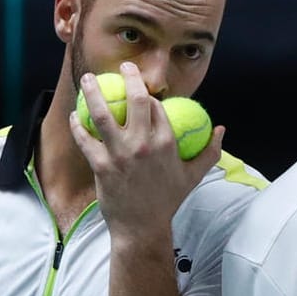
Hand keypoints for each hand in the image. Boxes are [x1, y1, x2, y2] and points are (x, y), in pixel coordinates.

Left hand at [69, 62, 222, 241]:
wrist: (142, 227)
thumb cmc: (168, 200)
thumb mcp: (194, 175)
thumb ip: (210, 150)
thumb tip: (221, 129)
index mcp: (167, 142)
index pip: (157, 106)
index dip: (149, 93)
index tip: (142, 89)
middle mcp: (144, 144)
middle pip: (135, 100)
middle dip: (128, 77)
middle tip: (122, 68)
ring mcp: (120, 154)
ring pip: (103, 114)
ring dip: (93, 92)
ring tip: (88, 79)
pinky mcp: (101, 165)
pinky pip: (86, 138)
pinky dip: (78, 124)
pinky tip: (75, 115)